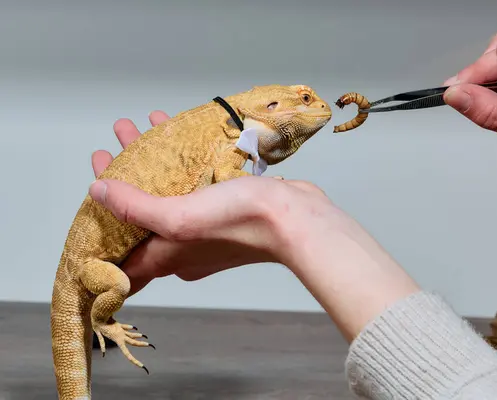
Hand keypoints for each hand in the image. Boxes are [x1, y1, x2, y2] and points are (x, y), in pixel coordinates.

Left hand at [91, 111, 327, 296]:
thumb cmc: (238, 222)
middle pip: (139, 214)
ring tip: (134, 129)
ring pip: (165, 192)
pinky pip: (190, 182)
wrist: (294, 217)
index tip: (89, 198)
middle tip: (107, 151)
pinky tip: (173, 132)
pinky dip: (177, 159)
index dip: (97, 228)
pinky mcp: (223, 207)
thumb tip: (98, 193)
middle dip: (121, 181)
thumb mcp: (178, 217)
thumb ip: (136, 207)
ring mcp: (203, 227)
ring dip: (148, 162)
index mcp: (166, 257)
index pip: (119, 252)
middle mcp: (182, 247)